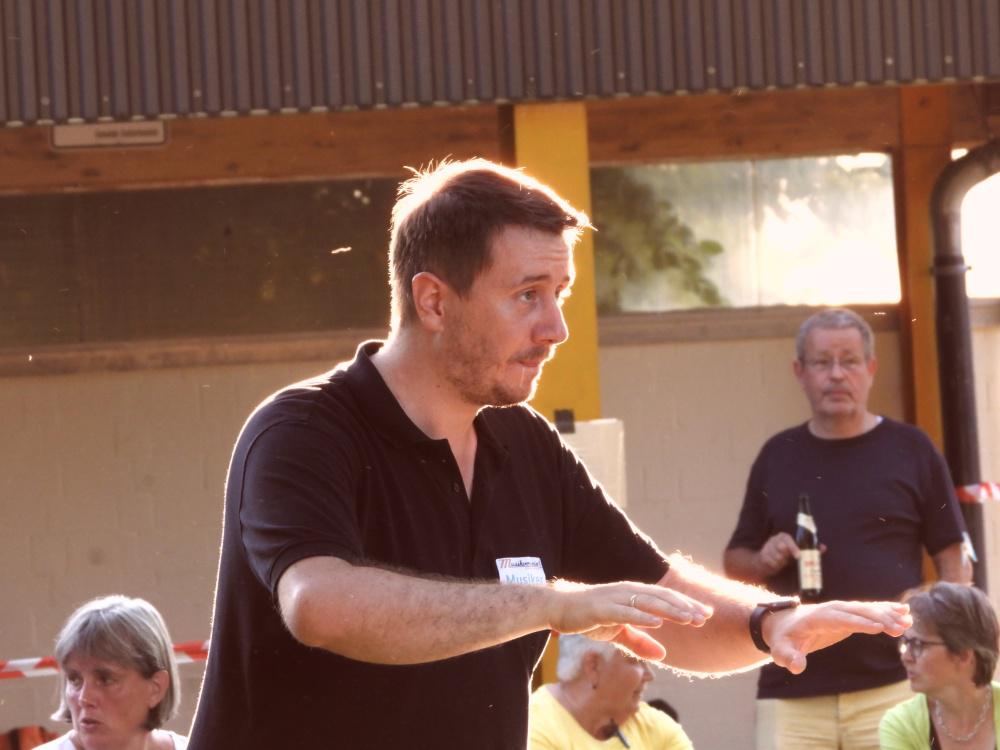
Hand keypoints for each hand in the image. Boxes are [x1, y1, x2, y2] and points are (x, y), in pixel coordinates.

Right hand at [549, 581, 713, 659]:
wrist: (559, 608)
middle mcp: (627, 592)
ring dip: (669, 609)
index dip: (686, 605)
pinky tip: (656, 622)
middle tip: (705, 616)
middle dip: (684, 607)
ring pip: (648, 602)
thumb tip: (662, 654)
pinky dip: (642, 616)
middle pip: (662, 598)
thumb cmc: (589, 616)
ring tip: (689, 618)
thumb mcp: (618, 633)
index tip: (706, 614)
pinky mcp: (602, 608)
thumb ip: (640, 642)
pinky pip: (625, 612)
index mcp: (633, 595)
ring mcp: (615, 599)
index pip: (665, 598)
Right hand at [756, 532, 799, 576]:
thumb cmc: (782, 554)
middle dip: (785, 555)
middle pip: (781, 547)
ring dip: (781, 562)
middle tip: (787, 559)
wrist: (766, 560)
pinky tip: (775, 564)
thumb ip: (794, 551)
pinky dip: (776, 565)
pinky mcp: (763, 554)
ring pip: (778, 556)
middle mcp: (774, 539)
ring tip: (781, 562)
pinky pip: (772, 562)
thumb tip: (799, 555)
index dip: (793, 547)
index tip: (798, 556)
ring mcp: (767, 546)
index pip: (787, 539)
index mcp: (782, 536)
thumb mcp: (789, 551)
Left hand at [763, 600, 911, 673]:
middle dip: (880, 618)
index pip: (840, 619)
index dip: (859, 623)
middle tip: (902, 627)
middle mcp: (831, 610)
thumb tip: (797, 667)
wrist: (782, 623)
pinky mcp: (848, 614)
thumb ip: (788, 658)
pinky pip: (869, 611)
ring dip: (887, 613)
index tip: (880, 628)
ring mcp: (841, 610)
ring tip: (909, 620)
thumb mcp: (781, 650)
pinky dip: (886, 610)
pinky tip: (904, 612)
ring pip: (867, 609)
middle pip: (858, 612)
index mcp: (817, 618)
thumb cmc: (783, 639)